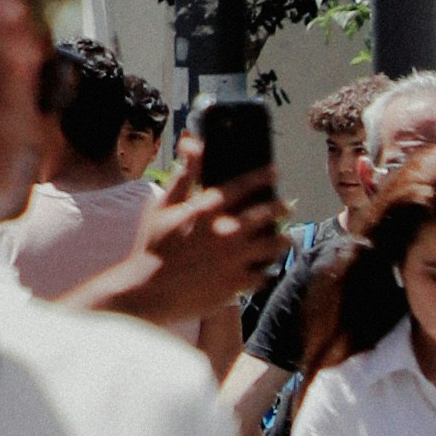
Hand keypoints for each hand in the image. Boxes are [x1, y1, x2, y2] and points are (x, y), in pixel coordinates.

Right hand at [72, 152, 280, 357]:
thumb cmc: (152, 246)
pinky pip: (264, 273)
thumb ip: (182, 177)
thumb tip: (192, 144)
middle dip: (281, 206)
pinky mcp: (237, 283)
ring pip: (273, 244)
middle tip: (286, 206)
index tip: (275, 171)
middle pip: (266, 213)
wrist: (148, 291)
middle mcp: (226, 232)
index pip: (243, 185)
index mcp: (206, 210)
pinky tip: (266, 264)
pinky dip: (267, 267)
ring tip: (284, 237)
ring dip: (282, 238)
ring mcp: (234, 259)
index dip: (262, 175)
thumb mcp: (161, 207)